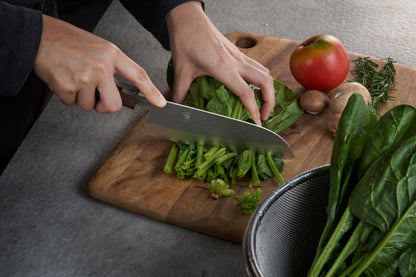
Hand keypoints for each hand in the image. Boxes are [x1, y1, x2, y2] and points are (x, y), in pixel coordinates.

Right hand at [33, 15, 165, 112]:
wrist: (39, 37)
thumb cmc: (68, 41)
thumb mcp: (98, 48)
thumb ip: (111, 68)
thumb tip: (116, 90)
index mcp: (112, 55)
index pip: (137, 75)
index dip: (150, 91)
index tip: (159, 103)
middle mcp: (101, 67)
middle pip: (114, 105)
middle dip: (104, 106)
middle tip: (96, 96)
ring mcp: (84, 78)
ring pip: (90, 106)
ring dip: (82, 98)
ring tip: (75, 78)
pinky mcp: (67, 87)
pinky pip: (72, 104)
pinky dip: (67, 96)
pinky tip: (64, 80)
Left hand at [166, 2, 274, 124]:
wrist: (187, 17)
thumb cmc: (186, 39)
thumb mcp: (181, 69)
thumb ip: (181, 91)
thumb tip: (178, 106)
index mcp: (224, 68)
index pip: (246, 93)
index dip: (254, 110)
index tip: (256, 123)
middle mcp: (236, 62)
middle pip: (266, 82)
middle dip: (270, 101)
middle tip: (264, 115)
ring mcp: (238, 56)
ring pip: (264, 72)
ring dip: (268, 89)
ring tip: (262, 103)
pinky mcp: (236, 52)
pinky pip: (256, 65)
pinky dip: (260, 78)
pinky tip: (251, 86)